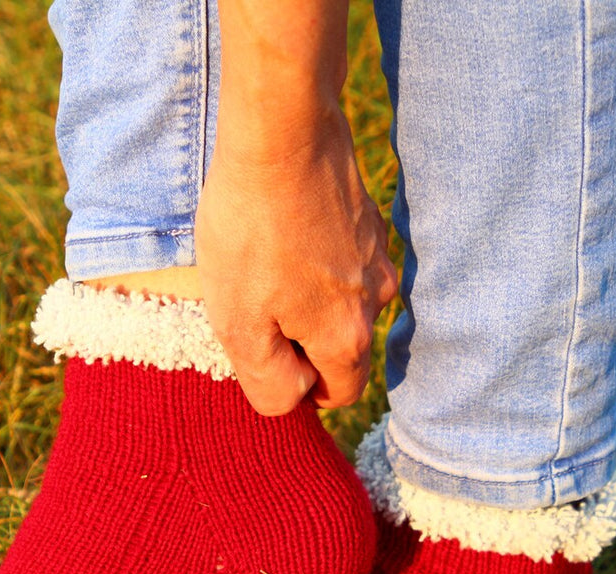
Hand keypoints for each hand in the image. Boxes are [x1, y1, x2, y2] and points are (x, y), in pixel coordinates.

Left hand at [195, 105, 397, 415]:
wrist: (283, 132)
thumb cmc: (251, 228)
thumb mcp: (237, 322)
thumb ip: (267, 381)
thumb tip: (294, 400)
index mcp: (347, 338)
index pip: (336, 395)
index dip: (297, 385)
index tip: (260, 347)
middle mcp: (378, 302)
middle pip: (341, 347)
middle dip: (301, 338)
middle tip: (254, 300)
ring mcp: (378, 257)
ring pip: (341, 300)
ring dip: (307, 293)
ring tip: (265, 256)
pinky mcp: (369, 220)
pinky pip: (343, 258)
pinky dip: (315, 254)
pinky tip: (283, 226)